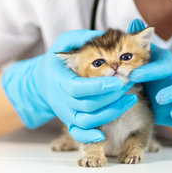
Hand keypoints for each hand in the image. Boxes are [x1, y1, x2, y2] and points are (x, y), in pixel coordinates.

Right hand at [1, 29, 136, 142]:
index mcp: (59, 79)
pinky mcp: (69, 121)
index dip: (98, 87)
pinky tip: (104, 134)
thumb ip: (82, 37)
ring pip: (86, 121)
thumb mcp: (65, 42)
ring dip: (110, 113)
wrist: (42, 80)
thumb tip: (104, 35)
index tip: (117, 80)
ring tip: (129, 99)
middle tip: (129, 85)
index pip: (77, 88)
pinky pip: (78, 134)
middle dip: (111, 97)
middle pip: (86, 105)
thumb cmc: (58, 60)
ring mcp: (65, 112)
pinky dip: (89, 137)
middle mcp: (61, 99)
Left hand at [128, 19, 171, 134]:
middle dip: (171, 90)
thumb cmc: (142, 69)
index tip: (133, 74)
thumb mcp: (138, 56)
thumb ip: (137, 43)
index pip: (164, 64)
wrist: (149, 88)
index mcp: (165, 64)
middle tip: (158, 97)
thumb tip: (136, 23)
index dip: (150, 69)